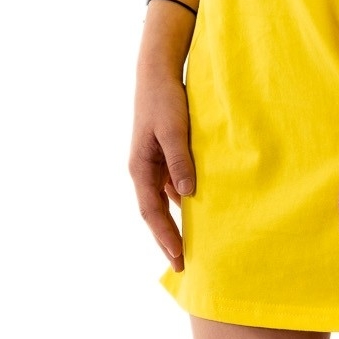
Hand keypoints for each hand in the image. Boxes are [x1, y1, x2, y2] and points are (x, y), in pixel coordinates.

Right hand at [128, 74, 194, 269]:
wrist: (158, 73)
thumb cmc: (164, 100)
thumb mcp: (174, 129)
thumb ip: (180, 160)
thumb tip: (187, 195)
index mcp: (140, 167)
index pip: (152, 212)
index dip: (164, 236)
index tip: (178, 257)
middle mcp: (144, 169)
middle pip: (155, 212)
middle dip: (167, 238)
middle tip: (182, 265)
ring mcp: (153, 163)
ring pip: (164, 200)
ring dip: (175, 221)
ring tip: (192, 244)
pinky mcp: (164, 154)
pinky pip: (173, 184)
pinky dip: (183, 200)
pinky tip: (199, 209)